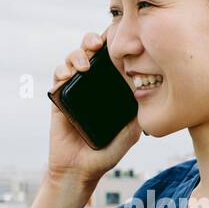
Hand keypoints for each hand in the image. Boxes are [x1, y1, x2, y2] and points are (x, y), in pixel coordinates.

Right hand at [46, 28, 141, 188]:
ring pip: (73, 59)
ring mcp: (75, 90)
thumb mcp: (130, 134)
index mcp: (109, 89)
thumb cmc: (106, 153)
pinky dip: (62, 71)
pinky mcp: (59, 98)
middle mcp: (92, 85)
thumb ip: (138, 114)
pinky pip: (58, 77)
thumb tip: (150, 93)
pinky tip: (68, 76)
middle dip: (92, 41)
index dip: (112, 44)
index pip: (111, 59)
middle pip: (90, 51)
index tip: (117, 36)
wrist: (80, 170)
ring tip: (84, 66)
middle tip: (97, 45)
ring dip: (77, 55)